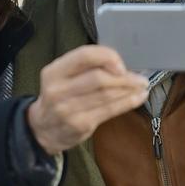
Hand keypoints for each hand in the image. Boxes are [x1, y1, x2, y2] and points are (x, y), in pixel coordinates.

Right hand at [26, 45, 147, 154]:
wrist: (42, 129)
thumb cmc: (59, 97)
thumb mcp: (62, 77)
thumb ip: (85, 68)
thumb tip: (119, 63)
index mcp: (54, 72)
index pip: (84, 56)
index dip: (107, 57)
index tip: (122, 64)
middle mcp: (58, 90)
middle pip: (98, 78)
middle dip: (124, 78)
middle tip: (140, 78)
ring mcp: (68, 109)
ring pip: (106, 95)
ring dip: (129, 90)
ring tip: (142, 86)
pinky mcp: (80, 125)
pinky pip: (109, 111)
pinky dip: (127, 103)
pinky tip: (137, 98)